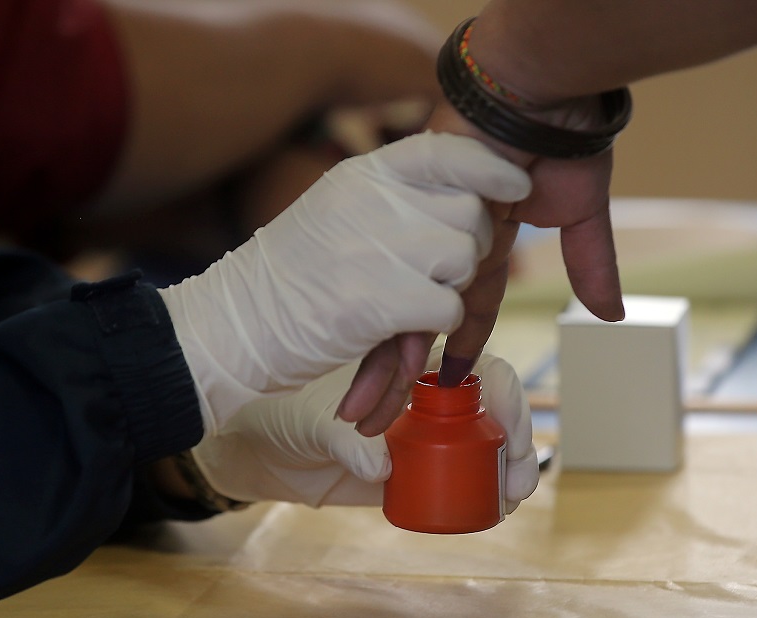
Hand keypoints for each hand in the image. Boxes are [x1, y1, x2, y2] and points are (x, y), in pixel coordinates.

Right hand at [159, 132, 530, 433]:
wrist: (238, 322)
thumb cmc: (295, 272)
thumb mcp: (339, 209)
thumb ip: (396, 196)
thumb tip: (471, 196)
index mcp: (365, 174)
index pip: (446, 152)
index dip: (491, 169)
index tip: (517, 186)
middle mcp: (373, 200)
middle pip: (470, 213)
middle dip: (468, 248)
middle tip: (435, 273)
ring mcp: (376, 248)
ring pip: (465, 259)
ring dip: (452, 287)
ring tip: (412, 298)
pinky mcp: (379, 301)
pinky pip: (450, 308)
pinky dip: (437, 325)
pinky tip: (404, 325)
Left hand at [190, 347, 539, 511]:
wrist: (255, 449)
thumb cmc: (280, 412)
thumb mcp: (311, 419)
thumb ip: (346, 440)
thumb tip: (383, 467)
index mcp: (409, 364)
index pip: (474, 367)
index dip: (504, 394)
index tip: (511, 429)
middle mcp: (423, 396)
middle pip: (492, 407)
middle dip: (517, 438)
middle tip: (518, 478)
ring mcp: (421, 434)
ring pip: (483, 442)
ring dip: (509, 466)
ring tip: (513, 497)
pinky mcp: (411, 471)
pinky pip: (457, 477)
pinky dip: (482, 489)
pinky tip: (495, 508)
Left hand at [341, 101, 623, 425]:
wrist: (534, 84)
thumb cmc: (561, 138)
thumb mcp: (581, 211)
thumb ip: (589, 261)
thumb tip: (613, 314)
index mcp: (482, 247)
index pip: (463, 311)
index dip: (454, 349)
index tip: (442, 387)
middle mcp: (445, 247)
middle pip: (416, 320)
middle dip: (398, 370)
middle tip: (372, 419)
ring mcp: (422, 234)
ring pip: (396, 310)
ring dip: (379, 362)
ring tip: (358, 413)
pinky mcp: (403, 218)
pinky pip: (391, 281)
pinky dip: (382, 322)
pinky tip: (364, 366)